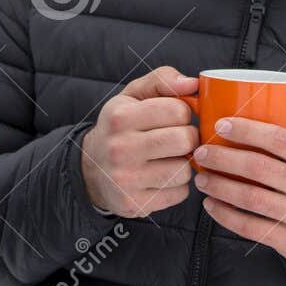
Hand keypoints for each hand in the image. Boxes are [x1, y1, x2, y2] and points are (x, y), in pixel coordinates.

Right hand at [80, 66, 198, 217]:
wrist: (91, 169)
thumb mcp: (133, 96)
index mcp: (120, 117)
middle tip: (178, 139)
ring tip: (168, 158)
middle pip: (185, 140)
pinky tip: (162, 177)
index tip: (174, 118)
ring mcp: (126, 180)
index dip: (183, 113)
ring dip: (184, 164)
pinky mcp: (135, 204)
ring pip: (185, 170)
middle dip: (188, 138)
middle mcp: (120, 148)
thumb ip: (162, 81)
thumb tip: (193, 83)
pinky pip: (179, 193)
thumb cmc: (121, 126)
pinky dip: (177, 186)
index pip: (178, 110)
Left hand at [192, 76, 285, 265]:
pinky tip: (210, 205)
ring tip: (200, 176)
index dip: (248, 131)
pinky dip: (226, 216)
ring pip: (251, 198)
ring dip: (220, 187)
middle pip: (259, 168)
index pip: (279, 140)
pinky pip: (251, 228)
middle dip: (224, 158)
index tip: (220, 124)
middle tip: (200, 150)